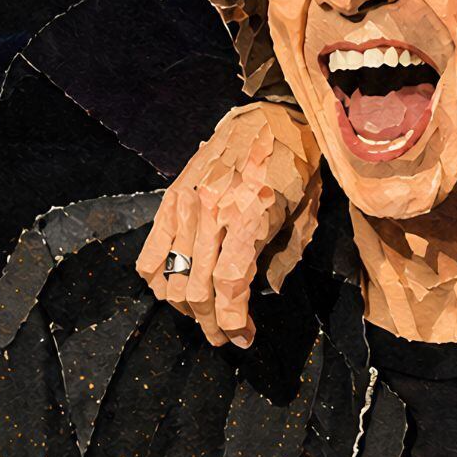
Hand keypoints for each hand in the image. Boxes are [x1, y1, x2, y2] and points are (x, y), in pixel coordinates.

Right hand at [137, 103, 321, 347]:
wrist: (269, 117)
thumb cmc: (295, 167)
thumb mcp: (304, 216)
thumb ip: (282, 260)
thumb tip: (262, 296)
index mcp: (249, 217)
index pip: (228, 285)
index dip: (233, 321)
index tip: (243, 339)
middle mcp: (211, 212)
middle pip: (197, 289)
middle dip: (211, 324)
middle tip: (225, 338)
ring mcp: (185, 205)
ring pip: (170, 277)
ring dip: (185, 308)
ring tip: (204, 317)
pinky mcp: (170, 199)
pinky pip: (151, 252)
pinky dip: (158, 280)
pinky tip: (176, 289)